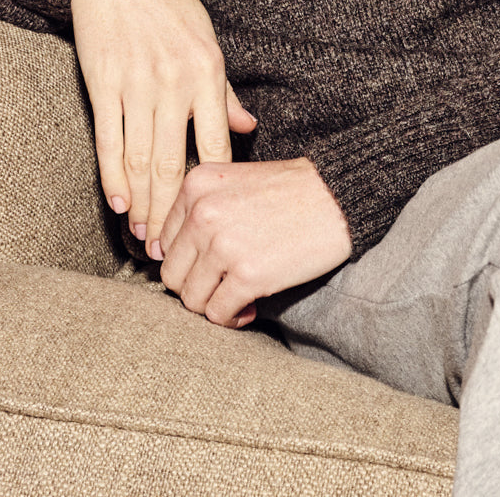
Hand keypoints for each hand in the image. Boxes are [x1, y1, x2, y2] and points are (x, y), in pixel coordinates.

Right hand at [64, 0, 255, 256]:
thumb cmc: (167, 2)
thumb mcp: (206, 38)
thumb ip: (224, 89)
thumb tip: (248, 127)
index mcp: (206, 71)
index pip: (214, 145)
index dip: (210, 190)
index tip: (209, 223)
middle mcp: (174, 80)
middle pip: (173, 164)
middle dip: (171, 213)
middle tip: (169, 251)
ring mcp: (136, 81)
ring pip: (140, 159)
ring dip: (142, 204)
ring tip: (143, 236)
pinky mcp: (102, 80)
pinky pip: (109, 139)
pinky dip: (112, 176)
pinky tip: (118, 202)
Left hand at [159, 158, 351, 327]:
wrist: (338, 196)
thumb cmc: (290, 190)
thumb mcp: (234, 181)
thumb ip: (199, 208)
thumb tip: (161, 252)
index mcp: (196, 185)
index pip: (164, 241)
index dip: (186, 260)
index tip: (209, 266)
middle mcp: (202, 213)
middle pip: (171, 274)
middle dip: (196, 286)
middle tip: (222, 286)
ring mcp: (223, 245)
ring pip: (191, 299)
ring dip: (213, 305)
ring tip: (238, 297)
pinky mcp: (248, 275)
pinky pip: (219, 314)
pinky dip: (233, 318)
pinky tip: (251, 307)